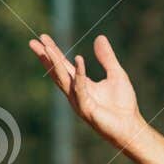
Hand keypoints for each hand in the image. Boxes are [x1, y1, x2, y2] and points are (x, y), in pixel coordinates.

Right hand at [28, 33, 145, 146]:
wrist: (130, 126)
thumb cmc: (123, 104)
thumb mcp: (116, 74)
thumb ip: (106, 57)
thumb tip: (99, 37)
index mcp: (80, 85)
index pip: (63, 66)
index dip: (53, 52)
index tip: (43, 38)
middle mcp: (75, 93)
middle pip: (57, 72)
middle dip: (46, 56)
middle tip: (33, 41)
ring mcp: (78, 101)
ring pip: (63, 78)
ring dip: (55, 63)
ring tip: (47, 48)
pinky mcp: (86, 108)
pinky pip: (81, 87)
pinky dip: (79, 73)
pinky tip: (78, 58)